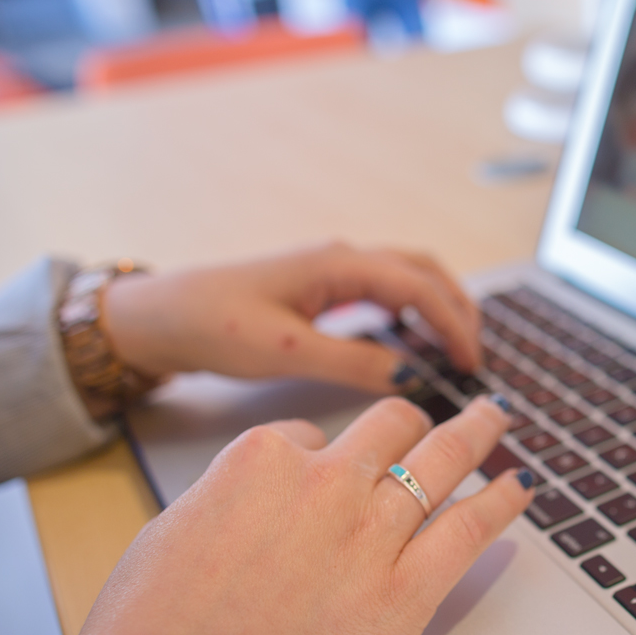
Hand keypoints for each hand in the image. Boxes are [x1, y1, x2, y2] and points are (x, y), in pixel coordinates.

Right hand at [50, 392, 532, 634]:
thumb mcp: (170, 533)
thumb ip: (227, 501)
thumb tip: (253, 502)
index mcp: (260, 460)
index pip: (310, 438)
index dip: (321, 459)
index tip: (328, 476)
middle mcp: (323, 483)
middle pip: (388, 428)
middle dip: (412, 421)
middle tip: (437, 419)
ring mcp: (370, 534)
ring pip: (439, 460)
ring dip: (474, 435)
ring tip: (494, 421)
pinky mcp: (404, 593)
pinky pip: (468, 530)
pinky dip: (500, 504)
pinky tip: (519, 488)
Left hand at [100, 243, 480, 393]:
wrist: (160, 317)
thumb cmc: (213, 325)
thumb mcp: (285, 351)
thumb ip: (351, 362)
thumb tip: (409, 375)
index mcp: (336, 265)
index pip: (418, 286)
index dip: (453, 324)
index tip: (471, 362)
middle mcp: (340, 259)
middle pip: (423, 271)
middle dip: (458, 309)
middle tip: (476, 355)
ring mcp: (331, 270)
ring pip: (406, 276)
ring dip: (438, 306)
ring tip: (457, 348)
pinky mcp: (319, 288)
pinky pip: (382, 289)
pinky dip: (411, 310)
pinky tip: (413, 340)